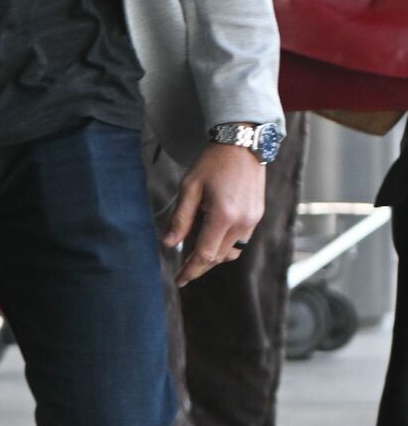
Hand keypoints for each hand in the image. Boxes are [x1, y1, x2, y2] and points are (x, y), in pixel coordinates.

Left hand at [162, 143, 265, 286]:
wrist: (242, 145)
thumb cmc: (212, 164)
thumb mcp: (189, 187)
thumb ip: (180, 218)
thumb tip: (168, 244)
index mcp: (223, 216)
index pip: (205, 255)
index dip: (190, 270)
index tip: (179, 280)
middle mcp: (242, 222)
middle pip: (218, 257)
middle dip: (199, 266)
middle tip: (183, 270)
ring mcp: (252, 220)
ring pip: (231, 252)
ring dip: (213, 257)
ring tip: (196, 255)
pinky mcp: (257, 216)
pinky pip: (241, 241)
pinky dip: (226, 246)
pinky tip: (213, 239)